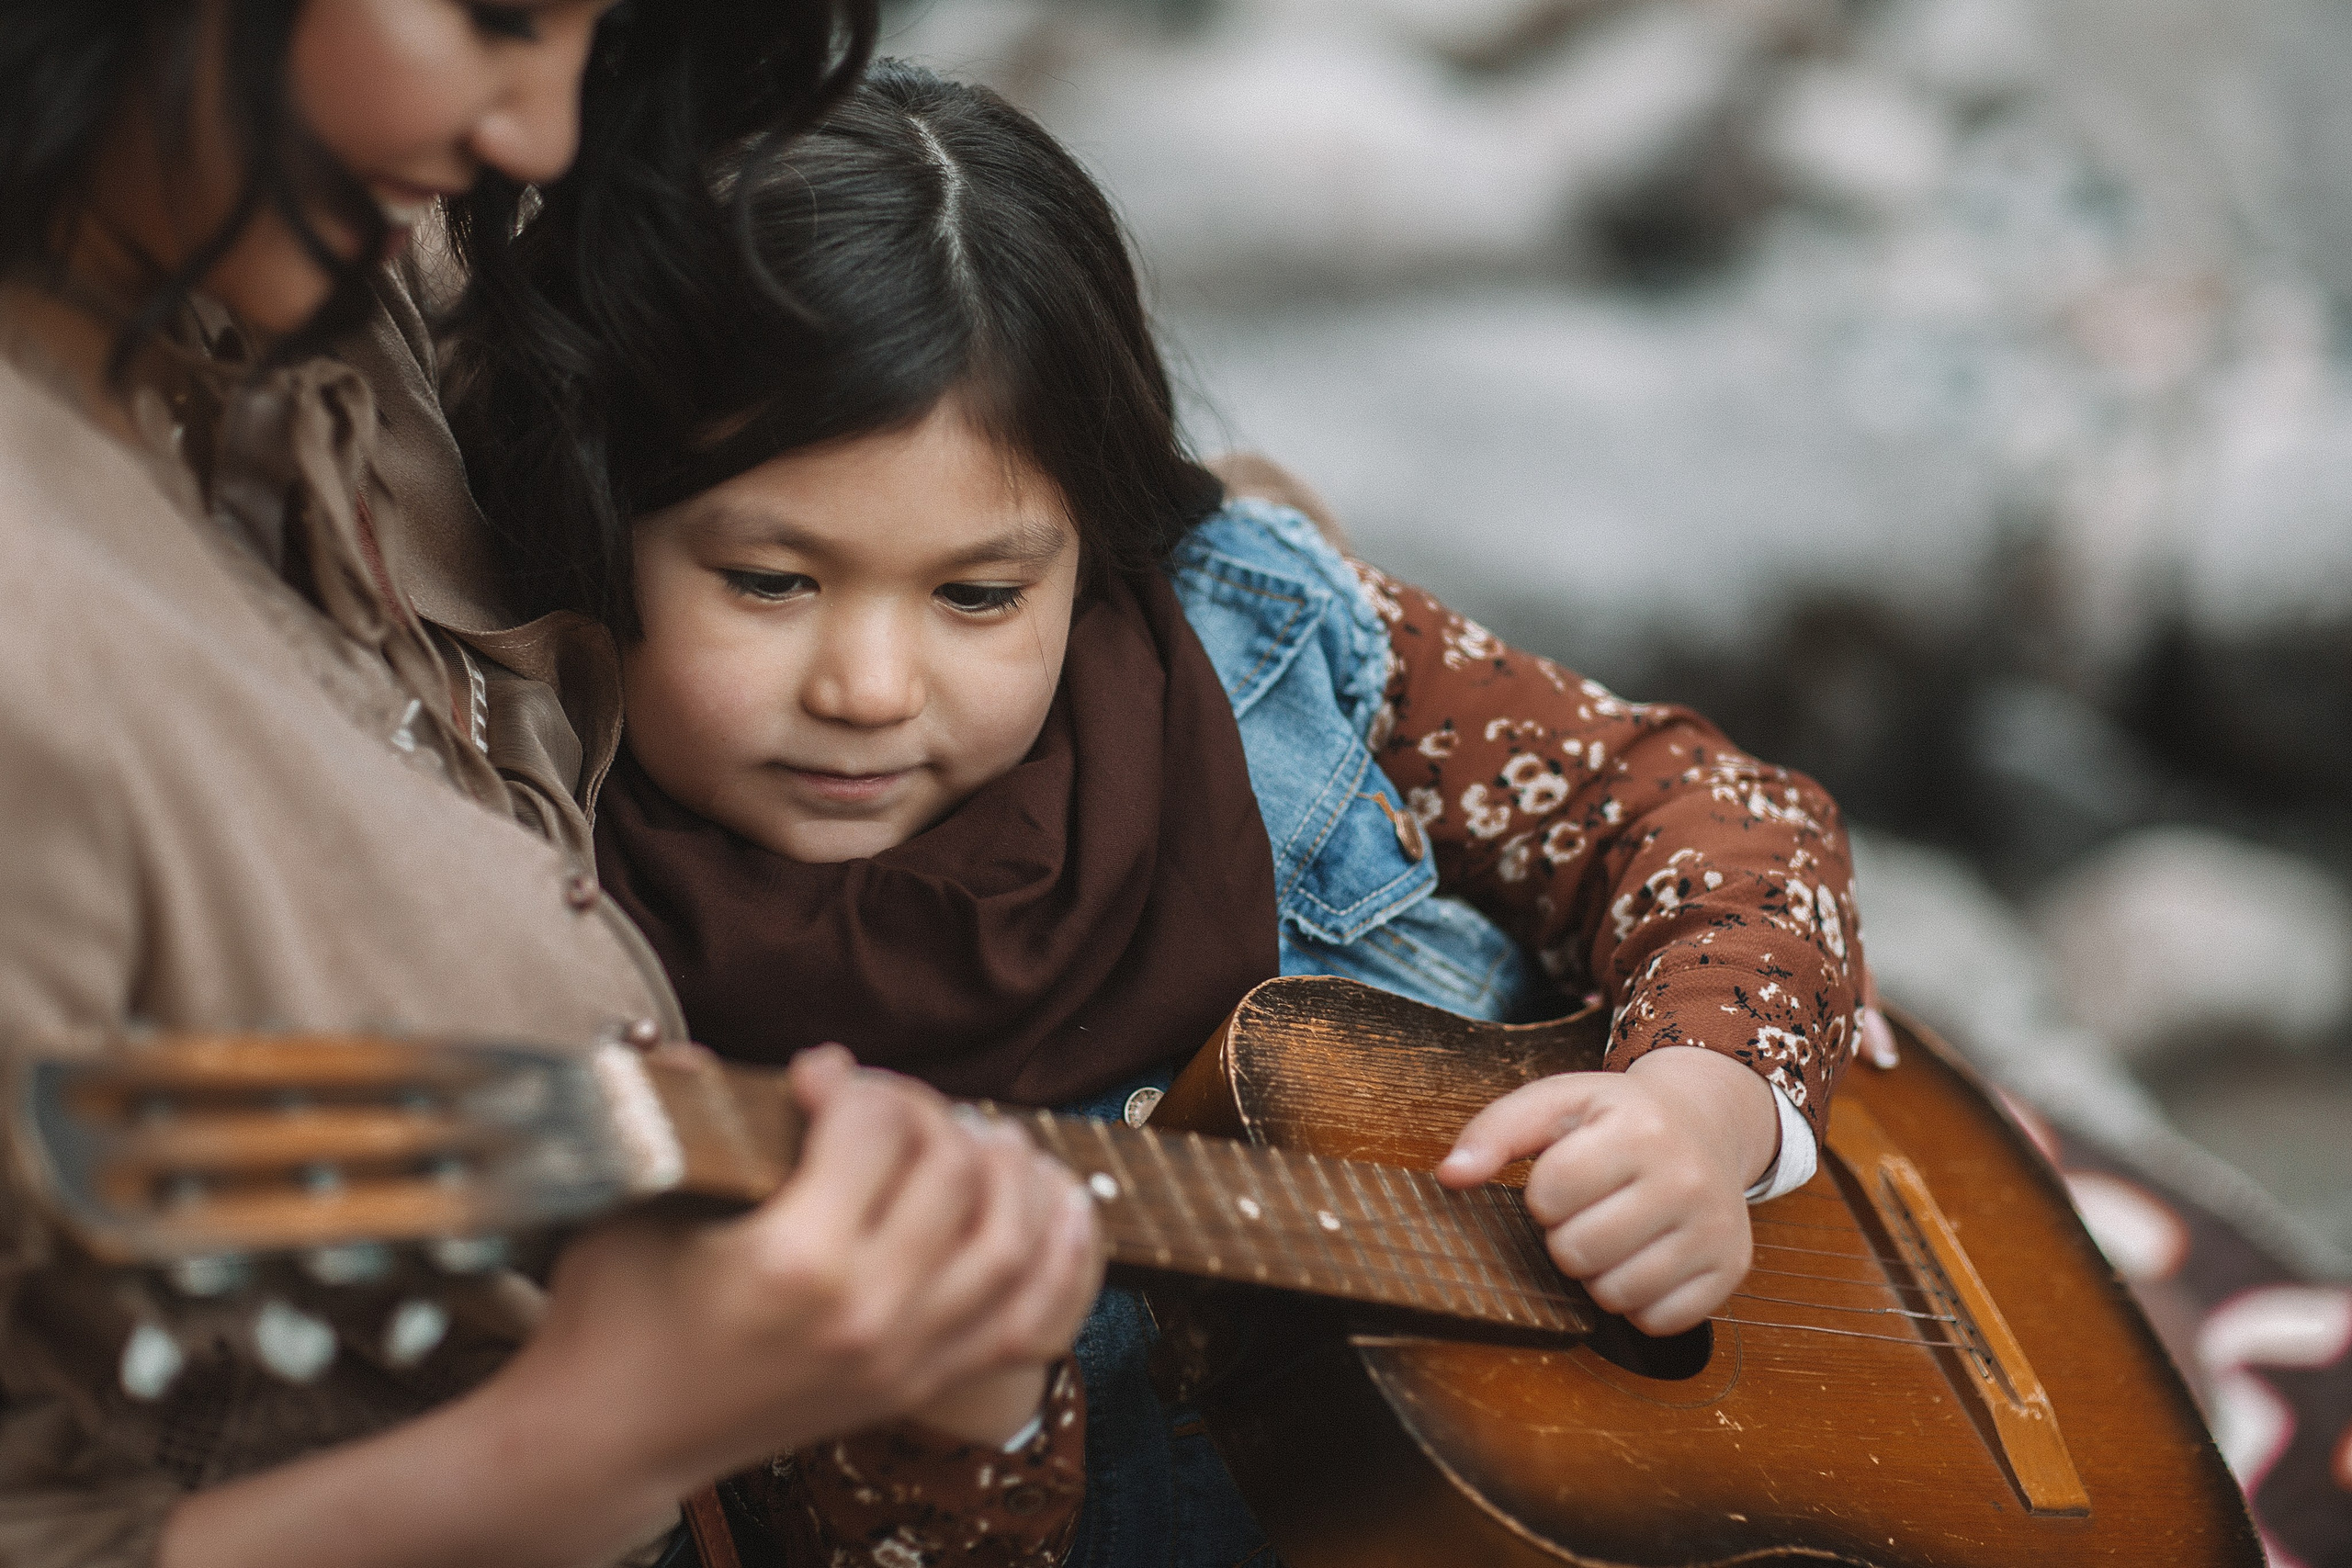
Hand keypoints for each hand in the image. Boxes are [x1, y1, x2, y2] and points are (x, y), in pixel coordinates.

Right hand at [496, 1046, 1103, 1508]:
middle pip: (957, 1174)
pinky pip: (1032, 1319)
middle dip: (928, 1112)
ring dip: (1012, 1171)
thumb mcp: (639, 1193)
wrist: (613, 1435)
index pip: (876, 1128)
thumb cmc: (615, 1307)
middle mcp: (868, 1314)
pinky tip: (1058, 1202)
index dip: (851, 1080)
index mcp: (796, 1262)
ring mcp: (904, 1357)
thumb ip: (685, 1111)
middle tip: (884, 1105)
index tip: (815, 1076)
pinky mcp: (920, 1384)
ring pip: (1016, 1243)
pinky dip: (1061, 1257)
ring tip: (979, 1135)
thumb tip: (707, 1048)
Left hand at [1436, 1048, 1778, 1336]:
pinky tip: (1642, 1259)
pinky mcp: (1730, 1269)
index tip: (1562, 1181)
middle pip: (1578, 1252)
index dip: (1542, 1196)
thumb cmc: (1618, 1120)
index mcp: (1639, 1129)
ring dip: (1597, 1274)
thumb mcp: (1558, 1103)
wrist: (1706, 1126)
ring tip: (1612, 1235)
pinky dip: (1637, 1303)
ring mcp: (1714, 1228)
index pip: (1550, 1195)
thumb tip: (1449, 1176)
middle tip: (1587, 1212)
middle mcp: (1687, 1179)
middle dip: (1565, 1237)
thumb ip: (1496, 1131)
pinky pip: (1658, 1321)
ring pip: (1615, 1294)